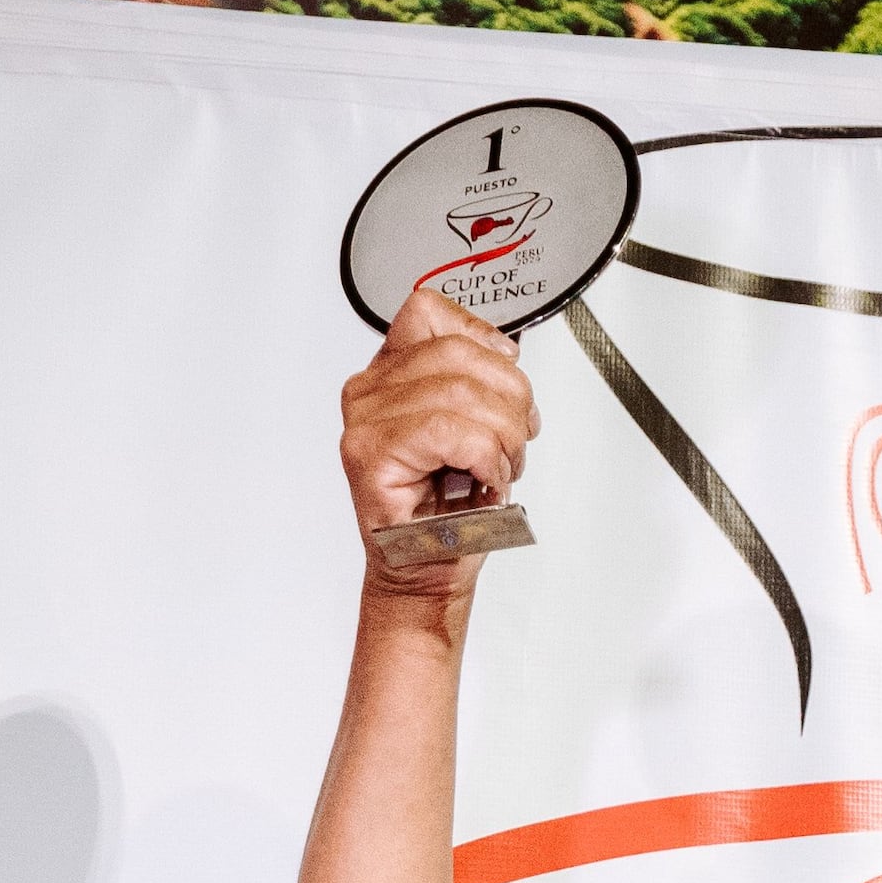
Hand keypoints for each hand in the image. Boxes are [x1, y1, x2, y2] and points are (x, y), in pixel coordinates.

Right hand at [339, 287, 534, 607]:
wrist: (429, 570)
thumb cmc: (447, 511)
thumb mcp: (472, 428)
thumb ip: (476, 382)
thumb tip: (508, 358)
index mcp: (389, 374)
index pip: (428, 312)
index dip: (480, 335)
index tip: (508, 369)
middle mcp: (369, 391)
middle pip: (456, 353)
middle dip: (508, 397)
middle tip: (516, 438)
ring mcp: (365, 421)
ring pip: (459, 393)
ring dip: (502, 435)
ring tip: (499, 466)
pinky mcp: (371, 453)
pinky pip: (450, 431)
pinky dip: (485, 457)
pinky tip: (484, 479)